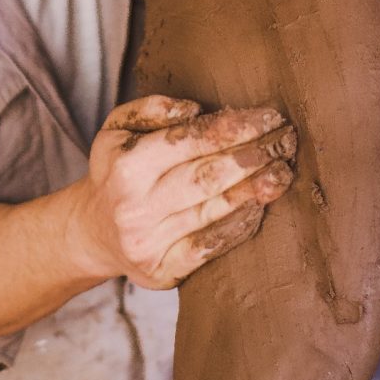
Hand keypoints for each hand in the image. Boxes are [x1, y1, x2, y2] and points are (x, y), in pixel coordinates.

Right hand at [72, 95, 295, 288]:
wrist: (92, 231)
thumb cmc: (116, 171)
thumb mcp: (116, 129)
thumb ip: (150, 109)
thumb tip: (194, 110)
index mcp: (126, 166)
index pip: (190, 141)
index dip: (233, 128)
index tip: (268, 117)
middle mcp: (135, 206)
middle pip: (207, 176)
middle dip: (253, 155)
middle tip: (287, 140)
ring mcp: (149, 242)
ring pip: (213, 210)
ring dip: (255, 189)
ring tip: (283, 170)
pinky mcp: (163, 270)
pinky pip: (210, 246)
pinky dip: (239, 225)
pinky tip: (261, 206)